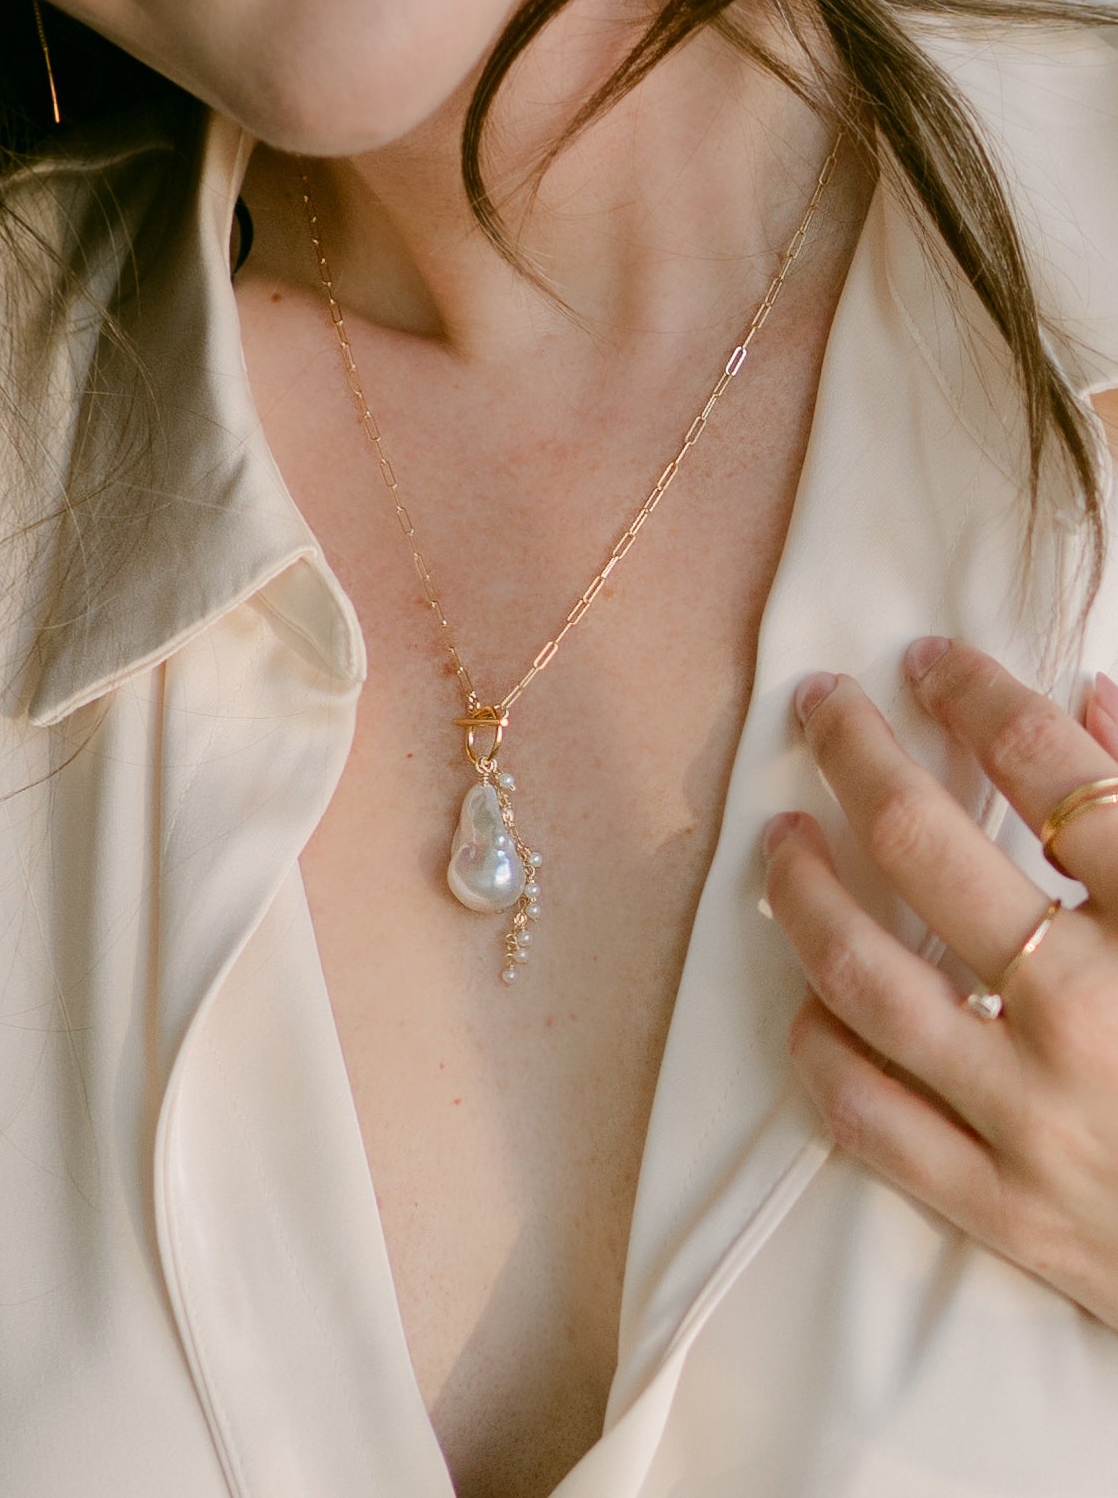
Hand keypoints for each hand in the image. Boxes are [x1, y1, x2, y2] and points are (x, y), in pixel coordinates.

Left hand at [763, 638, 1117, 1329]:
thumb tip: (1088, 700)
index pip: (1049, 772)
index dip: (978, 696)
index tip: (930, 660)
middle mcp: (1088, 1008)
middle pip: (926, 848)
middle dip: (856, 755)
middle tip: (820, 704)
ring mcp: (1035, 1112)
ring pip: (866, 976)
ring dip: (804, 890)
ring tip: (779, 840)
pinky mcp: (1004, 1206)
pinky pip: (872, 1117)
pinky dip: (823, 1049)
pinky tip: (807, 996)